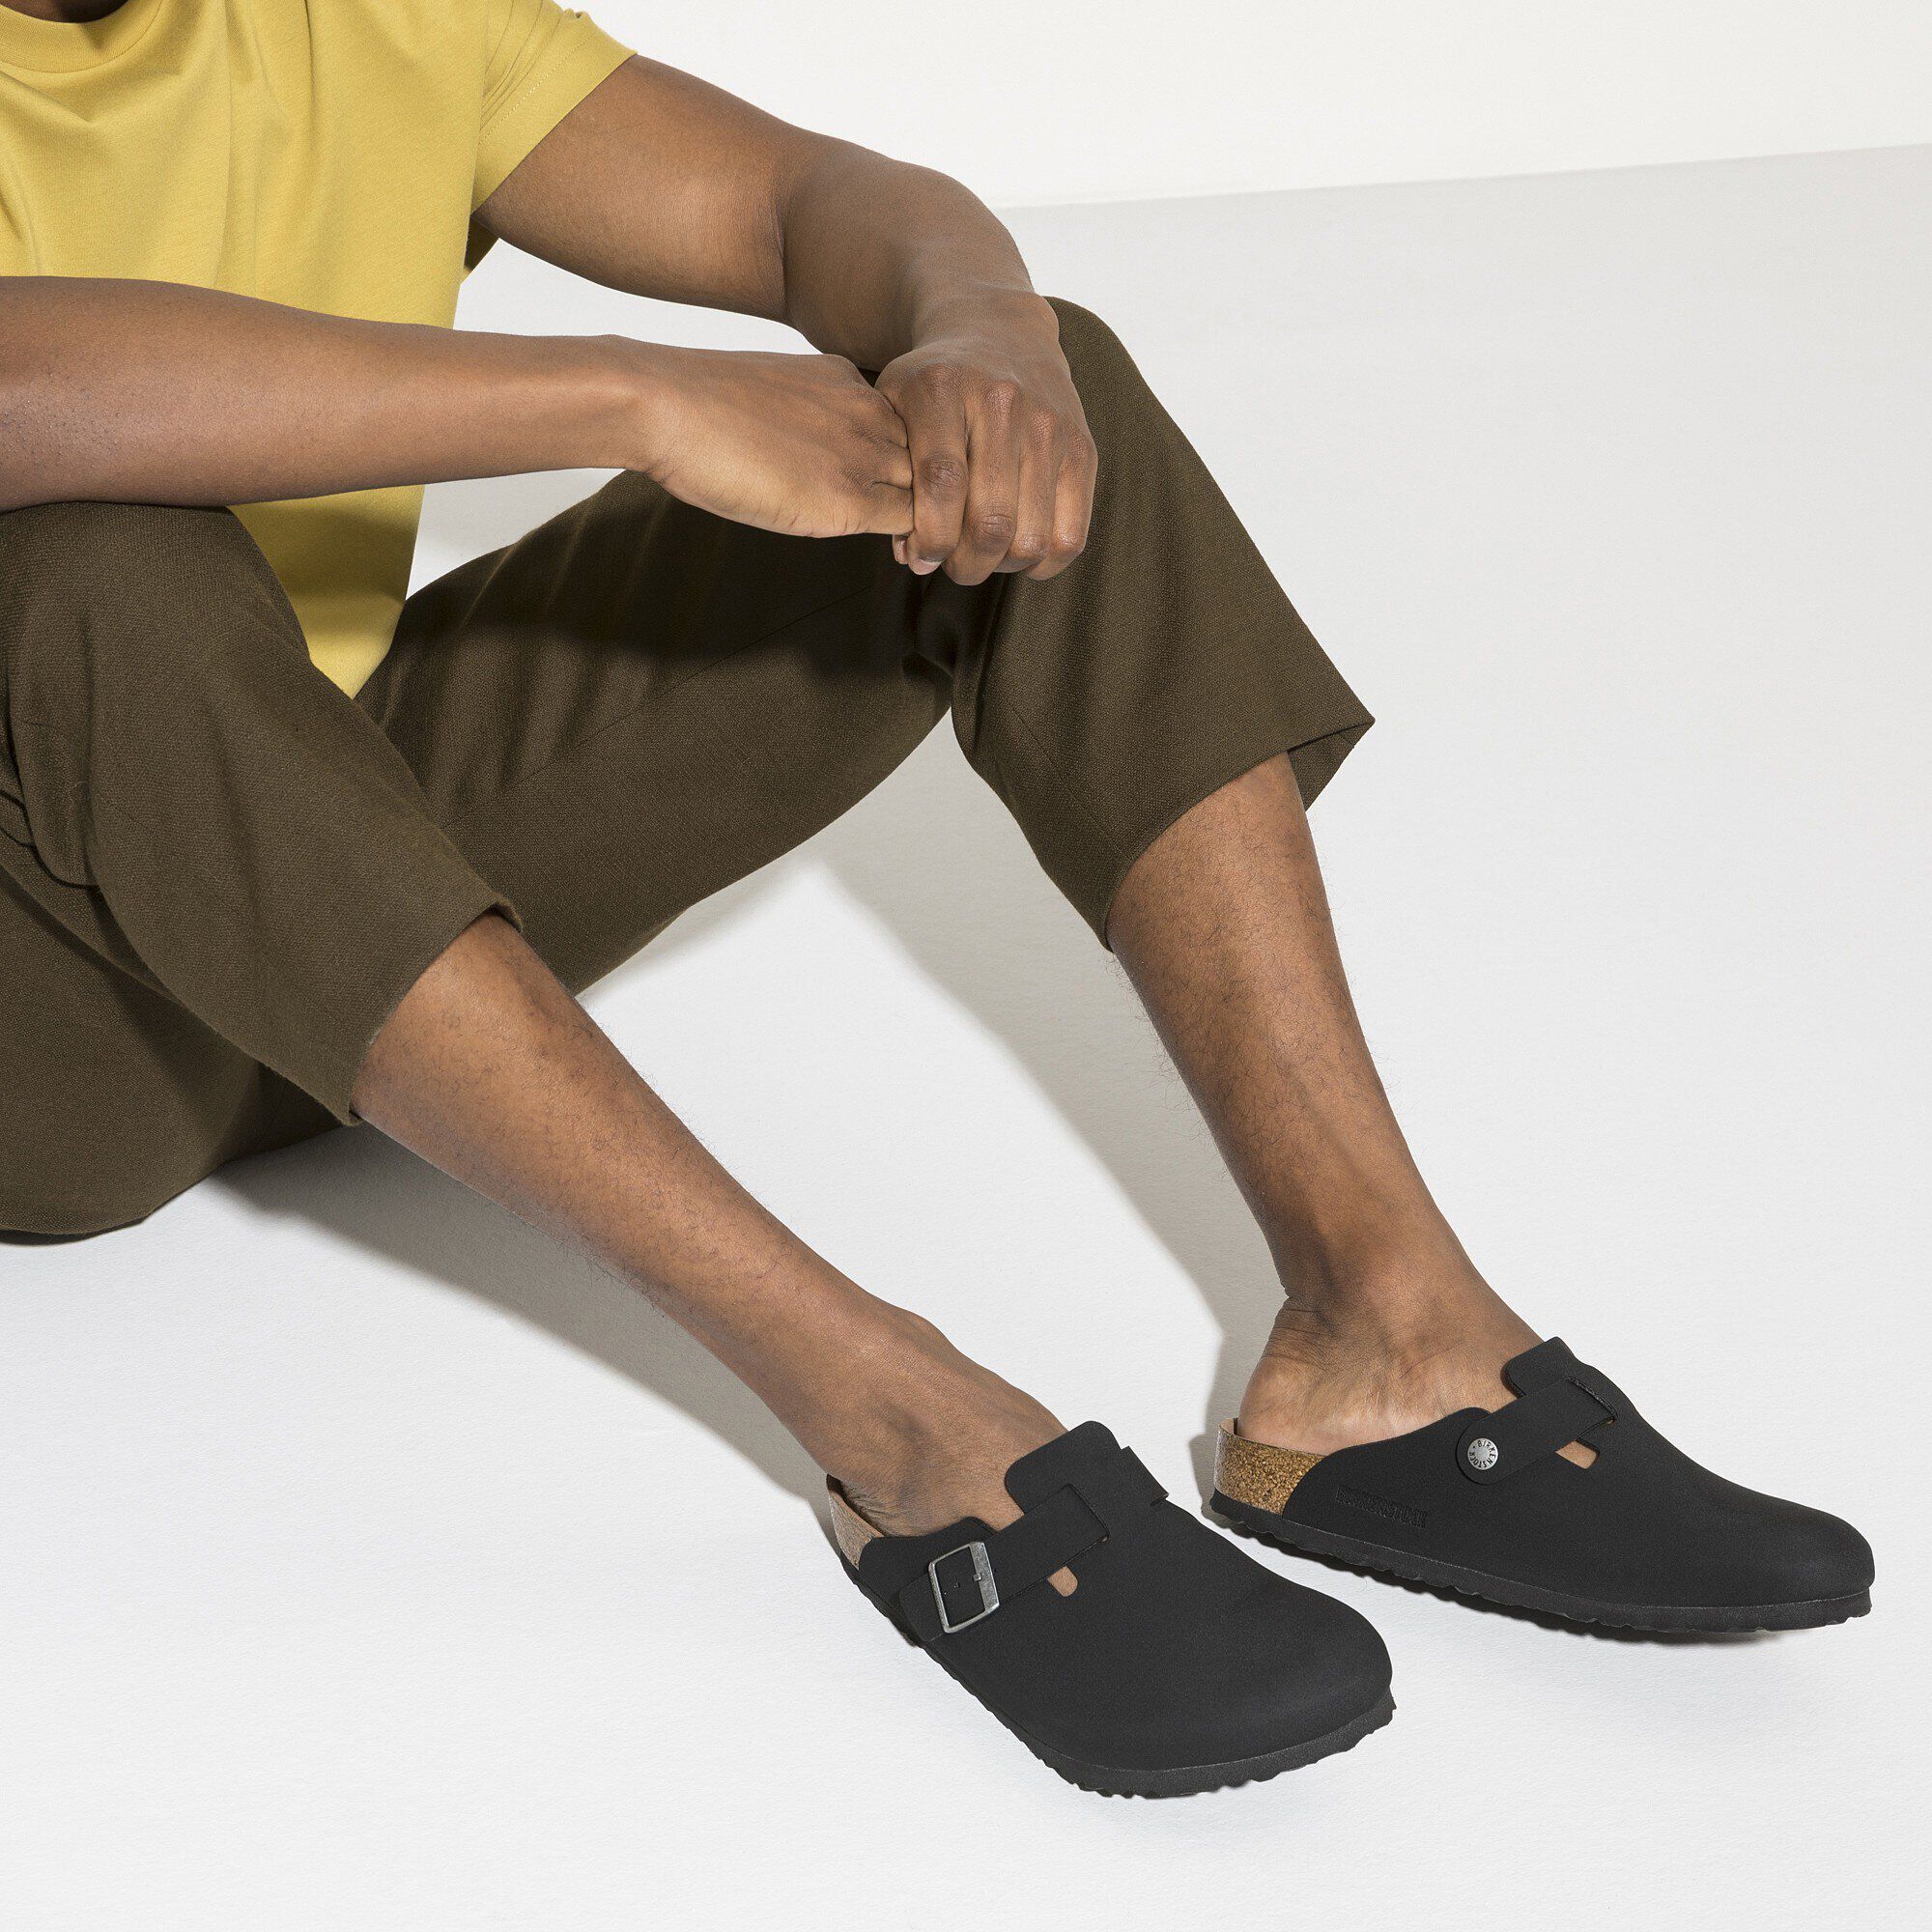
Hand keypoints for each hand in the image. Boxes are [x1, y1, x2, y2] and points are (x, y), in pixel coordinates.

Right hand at [629, 343, 912, 539]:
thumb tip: (802, 453)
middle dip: (936, 491)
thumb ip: (804, 418)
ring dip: (935, 521)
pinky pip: (912, 522)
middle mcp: (866, 409)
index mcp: (846, 380)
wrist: (666, 404)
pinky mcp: (848, 496)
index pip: (905, 424)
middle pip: (931, 454)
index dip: (909, 461)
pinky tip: (913, 559)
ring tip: (931, 550)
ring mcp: (862, 451)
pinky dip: (921, 543)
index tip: (903, 492)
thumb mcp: (768, 394)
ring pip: (931, 489)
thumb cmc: (695, 407)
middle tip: (934, 529)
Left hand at [876, 296, 1096, 585]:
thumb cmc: (934, 389)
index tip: (920, 555)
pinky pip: (1070, 535)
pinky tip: (1018, 551)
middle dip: (965, 563)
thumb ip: (890, 478)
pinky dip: (1042, 562)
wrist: (997, 332)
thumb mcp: (894, 409)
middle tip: (952, 563)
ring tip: (983, 555)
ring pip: (1031, 537)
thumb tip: (913, 556)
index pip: (941, 484)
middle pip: (991, 521)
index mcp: (942, 388)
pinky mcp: (1082, 447)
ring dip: (1001, 566)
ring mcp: (1049, 424)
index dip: (930, 538)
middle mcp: (1002, 401)